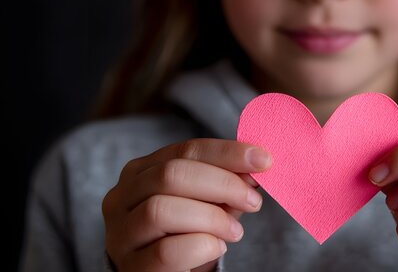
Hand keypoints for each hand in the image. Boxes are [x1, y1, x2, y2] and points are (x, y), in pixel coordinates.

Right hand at [102, 139, 271, 271]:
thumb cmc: (188, 232)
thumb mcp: (207, 202)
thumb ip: (225, 183)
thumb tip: (255, 165)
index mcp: (140, 172)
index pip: (185, 150)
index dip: (227, 153)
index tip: (263, 161)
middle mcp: (120, 198)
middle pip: (171, 175)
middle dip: (222, 184)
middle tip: (253, 200)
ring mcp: (121, 234)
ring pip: (160, 210)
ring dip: (210, 217)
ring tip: (234, 231)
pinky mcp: (131, 268)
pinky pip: (166, 251)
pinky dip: (200, 245)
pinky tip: (216, 247)